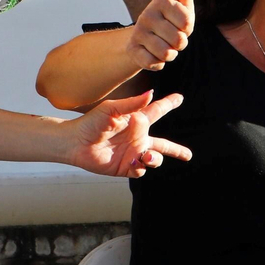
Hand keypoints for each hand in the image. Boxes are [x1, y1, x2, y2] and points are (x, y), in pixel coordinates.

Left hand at [69, 90, 190, 177]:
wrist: (75, 142)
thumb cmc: (91, 122)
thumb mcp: (111, 109)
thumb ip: (132, 104)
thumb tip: (152, 94)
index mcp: (136, 121)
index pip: (156, 111)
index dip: (168, 104)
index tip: (179, 98)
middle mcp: (137, 138)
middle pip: (163, 145)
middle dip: (176, 150)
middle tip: (189, 155)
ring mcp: (132, 153)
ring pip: (155, 159)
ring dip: (156, 159)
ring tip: (147, 156)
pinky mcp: (125, 167)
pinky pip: (141, 170)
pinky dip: (141, 167)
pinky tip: (134, 161)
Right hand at [129, 0, 195, 71]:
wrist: (144, 40)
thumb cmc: (169, 20)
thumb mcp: (181, 4)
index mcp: (161, 2)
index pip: (187, 22)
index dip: (188, 28)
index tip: (181, 24)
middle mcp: (147, 15)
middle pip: (178, 40)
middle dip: (180, 44)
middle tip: (172, 37)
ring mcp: (138, 33)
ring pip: (166, 53)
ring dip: (170, 54)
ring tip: (164, 45)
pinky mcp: (132, 50)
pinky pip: (154, 63)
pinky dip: (158, 63)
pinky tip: (153, 54)